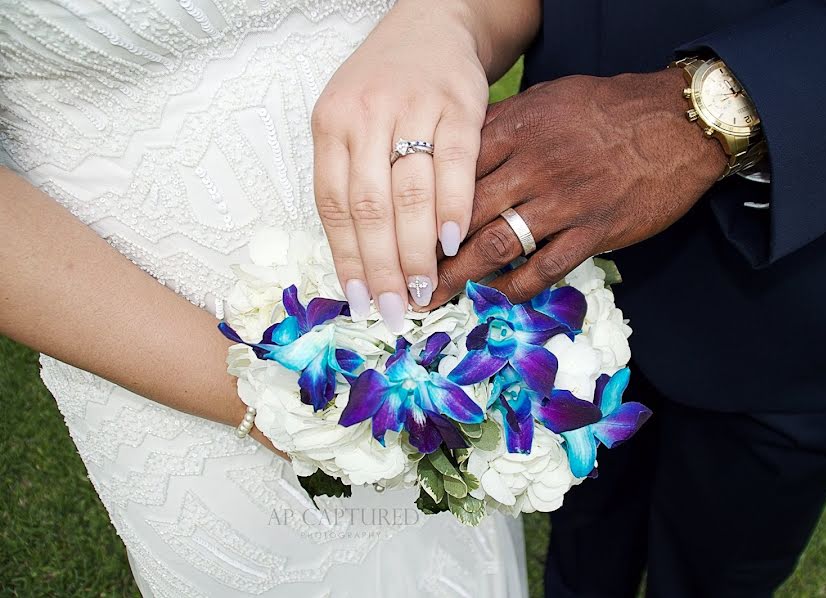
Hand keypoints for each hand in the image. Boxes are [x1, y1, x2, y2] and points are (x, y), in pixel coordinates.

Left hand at [311, 0, 488, 330]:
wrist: (431, 28)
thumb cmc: (386, 86)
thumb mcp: (349, 121)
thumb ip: (350, 177)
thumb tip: (360, 258)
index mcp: (331, 124)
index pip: (333, 205)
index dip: (347, 258)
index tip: (360, 300)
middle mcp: (365, 114)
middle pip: (370, 207)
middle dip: (382, 267)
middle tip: (395, 309)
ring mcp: (413, 108)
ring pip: (409, 193)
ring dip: (416, 249)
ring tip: (423, 289)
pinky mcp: (458, 104)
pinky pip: (456, 164)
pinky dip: (454, 207)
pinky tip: (454, 242)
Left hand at [428, 69, 726, 305]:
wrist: (679, 122)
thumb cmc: (607, 109)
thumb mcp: (547, 99)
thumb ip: (501, 125)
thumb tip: (454, 152)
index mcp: (518, 128)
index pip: (453, 169)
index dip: (419, 204)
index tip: (394, 228)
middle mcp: (535, 165)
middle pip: (464, 212)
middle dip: (427, 250)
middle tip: (401, 275)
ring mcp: (565, 201)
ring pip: (497, 243)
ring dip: (460, 276)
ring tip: (433, 297)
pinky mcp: (594, 231)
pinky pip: (545, 268)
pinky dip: (515, 287)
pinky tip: (494, 297)